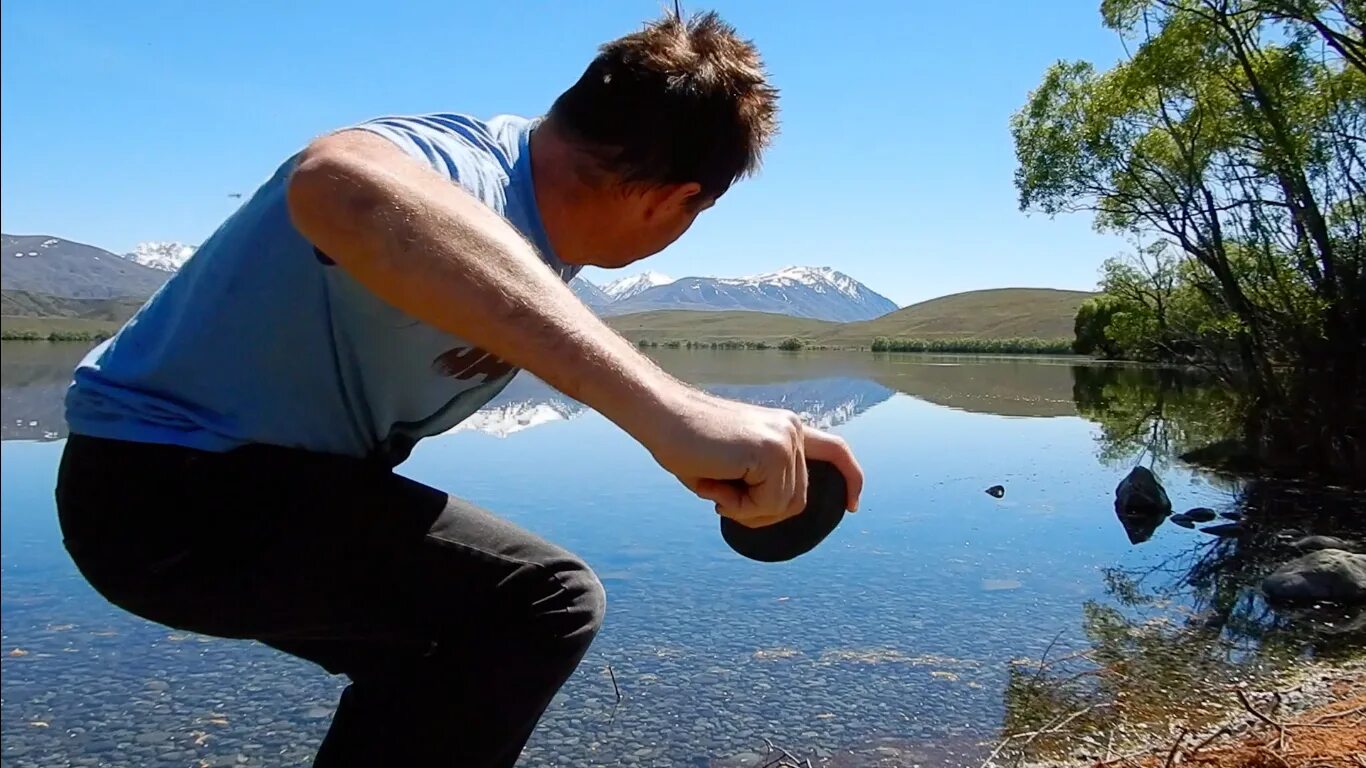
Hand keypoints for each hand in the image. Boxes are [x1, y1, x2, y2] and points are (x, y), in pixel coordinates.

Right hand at [640, 386, 863, 527]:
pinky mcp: (771, 451)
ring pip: (781, 507)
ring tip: (715, 484)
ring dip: (744, 510)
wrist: (661, 416)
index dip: (850, 478)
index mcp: (787, 428)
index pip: (836, 451)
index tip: (853, 506)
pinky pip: (765, 505)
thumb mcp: (736, 465)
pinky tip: (715, 485)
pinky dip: (737, 507)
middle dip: (759, 513)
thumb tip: (778, 509)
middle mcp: (793, 430)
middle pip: (797, 500)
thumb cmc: (688, 443)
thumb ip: (763, 480)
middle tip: (723, 499)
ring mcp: (785, 439)